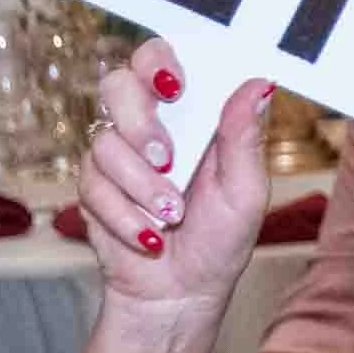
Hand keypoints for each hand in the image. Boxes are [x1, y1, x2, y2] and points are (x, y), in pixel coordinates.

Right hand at [79, 40, 271, 314]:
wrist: (181, 294)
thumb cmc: (221, 239)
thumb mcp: (245, 190)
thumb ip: (245, 138)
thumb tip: (260, 84)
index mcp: (190, 113)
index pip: (160, 58)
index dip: (158, 60)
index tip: (174, 85)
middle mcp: (148, 125)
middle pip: (118, 86)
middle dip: (140, 123)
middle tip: (167, 158)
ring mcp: (116, 155)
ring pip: (105, 142)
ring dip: (141, 185)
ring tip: (173, 215)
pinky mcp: (93, 188)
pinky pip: (93, 186)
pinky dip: (125, 216)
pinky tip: (149, 236)